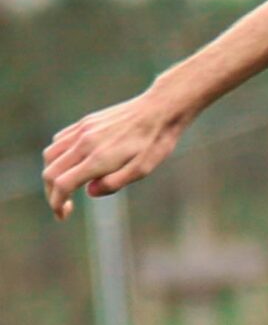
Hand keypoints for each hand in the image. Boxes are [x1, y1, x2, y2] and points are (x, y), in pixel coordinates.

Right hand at [42, 89, 190, 219]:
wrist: (160, 109)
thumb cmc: (156, 142)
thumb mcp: (143, 170)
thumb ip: (114, 183)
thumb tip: (89, 192)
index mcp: (98, 159)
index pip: (63, 184)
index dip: (57, 203)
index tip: (63, 216)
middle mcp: (84, 143)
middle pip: (51, 172)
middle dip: (51, 194)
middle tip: (63, 206)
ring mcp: (82, 131)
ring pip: (50, 155)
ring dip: (51, 174)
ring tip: (65, 187)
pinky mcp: (85, 122)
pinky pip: (59, 140)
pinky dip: (56, 156)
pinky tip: (70, 164)